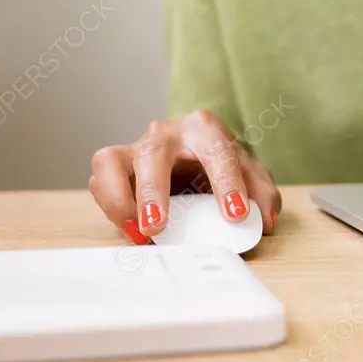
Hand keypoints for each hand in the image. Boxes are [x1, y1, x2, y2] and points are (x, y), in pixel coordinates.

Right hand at [89, 109, 281, 243]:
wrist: (193, 158)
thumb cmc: (219, 166)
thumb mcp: (250, 176)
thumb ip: (262, 195)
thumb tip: (261, 221)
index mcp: (204, 130)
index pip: (218, 152)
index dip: (228, 183)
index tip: (235, 214)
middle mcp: (166, 134)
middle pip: (153, 153)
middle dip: (152, 191)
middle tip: (157, 226)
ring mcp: (136, 148)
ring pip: (111, 161)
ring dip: (118, 199)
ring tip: (136, 232)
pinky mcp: (115, 167)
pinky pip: (100, 181)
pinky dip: (110, 206)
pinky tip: (130, 229)